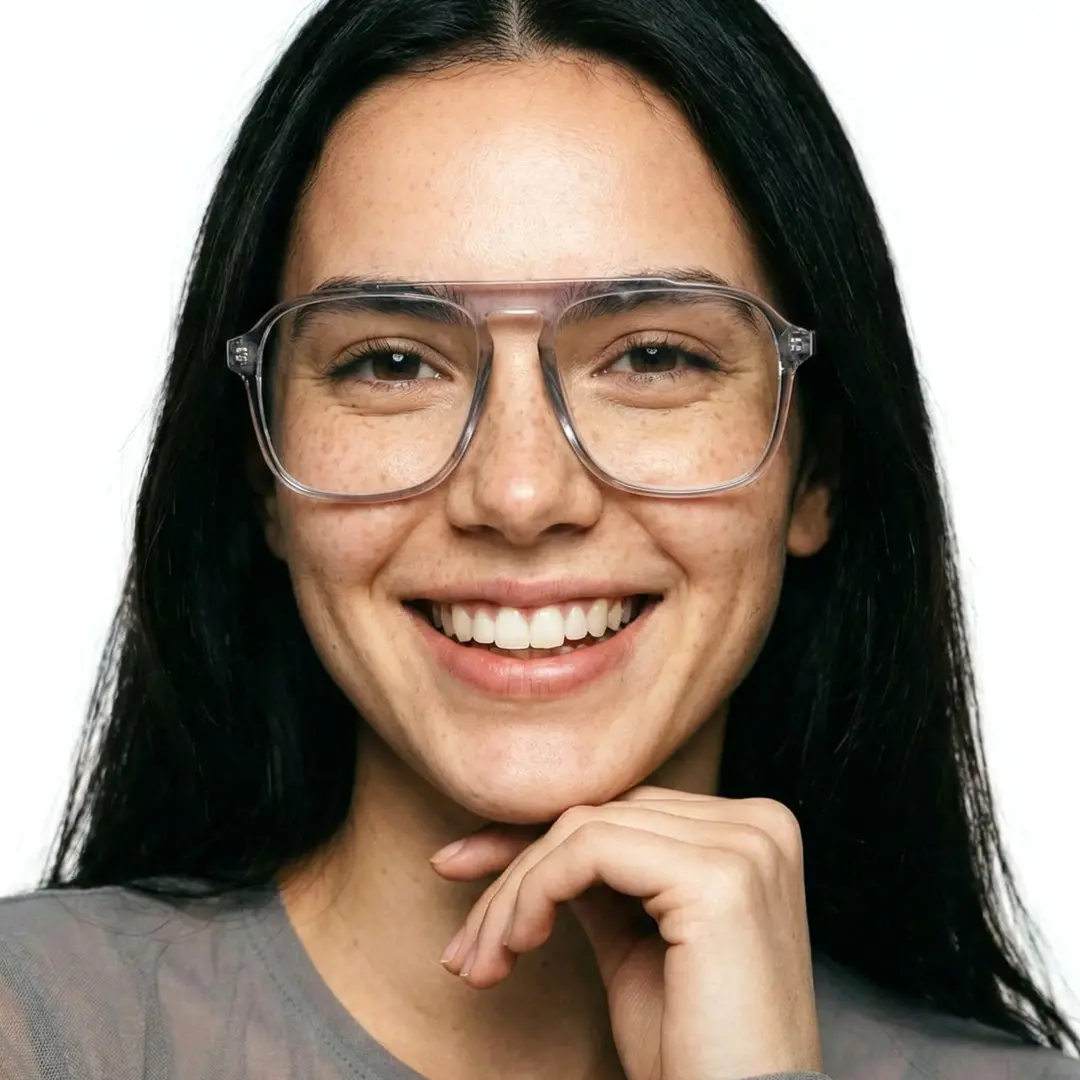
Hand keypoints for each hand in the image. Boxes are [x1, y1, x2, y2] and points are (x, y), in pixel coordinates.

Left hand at [430, 787, 822, 1079]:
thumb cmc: (692, 1048)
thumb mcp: (635, 942)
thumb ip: (601, 879)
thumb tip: (530, 842)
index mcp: (749, 830)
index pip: (619, 807)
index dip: (532, 840)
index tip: (460, 869)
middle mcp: (758, 823)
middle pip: (599, 813)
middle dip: (513, 869)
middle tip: (464, 942)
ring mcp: (744, 844)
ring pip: (583, 829)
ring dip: (513, 895)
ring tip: (481, 961)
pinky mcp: (719, 877)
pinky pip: (589, 851)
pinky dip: (534, 892)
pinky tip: (518, 945)